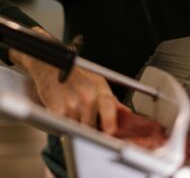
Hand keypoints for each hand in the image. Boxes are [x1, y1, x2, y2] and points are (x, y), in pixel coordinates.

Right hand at [9, 27, 127, 134]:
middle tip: (85, 120)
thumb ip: (112, 101)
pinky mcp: (57, 112)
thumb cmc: (76, 76)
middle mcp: (88, 98)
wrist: (51, 67)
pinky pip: (63, 128)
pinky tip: (63, 113)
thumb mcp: (98, 83)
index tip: (111, 133)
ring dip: (75, 127)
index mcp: (100, 90)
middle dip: (90, 129)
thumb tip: (126, 114)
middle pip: (93, 128)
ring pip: (78, 130)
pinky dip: (62, 126)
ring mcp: (73, 105)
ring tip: (73, 112)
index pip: (110, 110)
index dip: (111, 125)